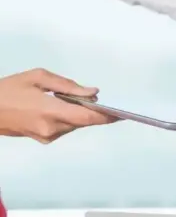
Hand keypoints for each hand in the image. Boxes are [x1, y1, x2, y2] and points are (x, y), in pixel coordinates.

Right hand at [0, 68, 115, 142]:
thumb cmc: (8, 90)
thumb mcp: (38, 77)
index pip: (88, 117)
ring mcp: (47, 136)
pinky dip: (69, 117)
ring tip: (73, 98)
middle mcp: (51, 128)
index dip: (108, 116)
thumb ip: (68, 86)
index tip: (124, 113)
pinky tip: (61, 106)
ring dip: (80, 113)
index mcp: (50, 111)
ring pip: (76, 124)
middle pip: (85, 121)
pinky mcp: (44, 139)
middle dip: (95, 111)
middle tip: (103, 100)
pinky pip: (65, 127)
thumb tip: (93, 93)